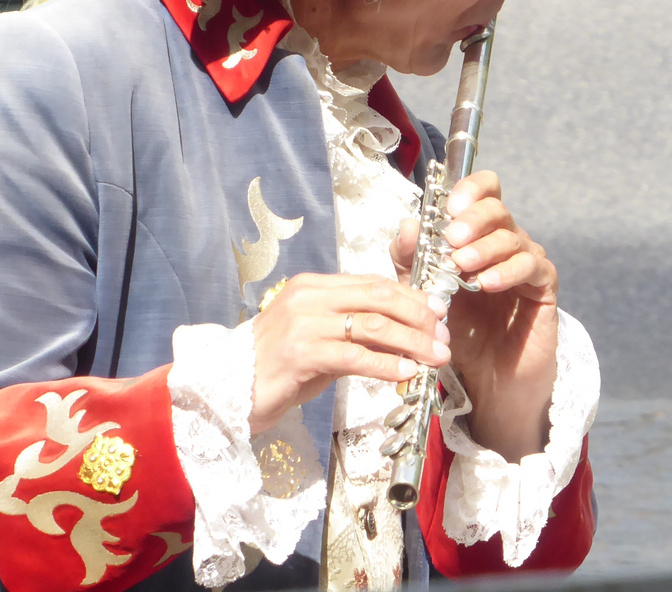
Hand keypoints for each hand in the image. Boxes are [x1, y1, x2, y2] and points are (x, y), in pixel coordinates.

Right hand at [250, 274, 449, 435]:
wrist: (229, 388)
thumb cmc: (278, 367)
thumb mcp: (320, 341)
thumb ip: (354, 333)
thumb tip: (404, 336)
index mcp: (313, 286)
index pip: (372, 282)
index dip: (410, 296)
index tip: (438, 312)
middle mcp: (308, 297)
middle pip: (378, 296)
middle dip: (418, 315)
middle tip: (443, 335)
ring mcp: (302, 323)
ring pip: (372, 325)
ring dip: (411, 341)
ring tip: (435, 357)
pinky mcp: (300, 353)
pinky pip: (354, 356)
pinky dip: (386, 364)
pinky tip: (406, 373)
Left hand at [390, 169, 558, 461]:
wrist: (487, 376)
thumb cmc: (458, 329)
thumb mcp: (424, 292)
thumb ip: (411, 261)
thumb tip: (408, 225)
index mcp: (478, 233)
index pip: (484, 190)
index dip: (470, 189)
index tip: (448, 206)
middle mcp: (506, 240)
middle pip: (497, 208)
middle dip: (472, 219)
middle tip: (450, 239)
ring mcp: (528, 260)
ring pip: (513, 236)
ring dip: (484, 248)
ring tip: (461, 266)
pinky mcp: (544, 286)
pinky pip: (532, 267)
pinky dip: (508, 271)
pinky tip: (488, 283)